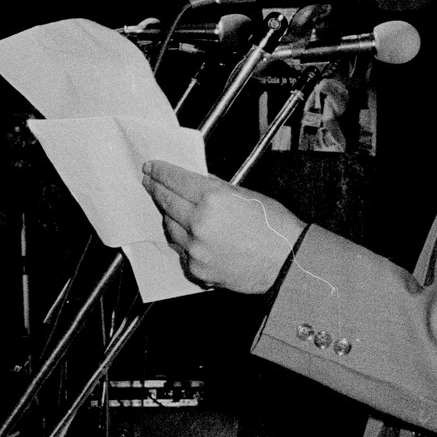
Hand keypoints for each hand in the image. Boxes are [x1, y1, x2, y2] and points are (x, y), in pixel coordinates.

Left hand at [141, 162, 303, 293]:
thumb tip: (196, 181)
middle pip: (166, 202)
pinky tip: (190, 235)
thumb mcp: (246, 194)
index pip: (175, 180)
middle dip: (156, 189)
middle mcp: (199, 224)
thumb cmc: (274, 227)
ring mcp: (195, 249)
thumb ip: (216, 187)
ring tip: (172, 209)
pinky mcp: (196, 269)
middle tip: (149, 182)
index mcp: (212, 199)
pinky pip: (181, 250)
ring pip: (169, 227)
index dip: (160, 171)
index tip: (151, 168)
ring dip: (169, 216)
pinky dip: (183, 241)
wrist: (286, 262)